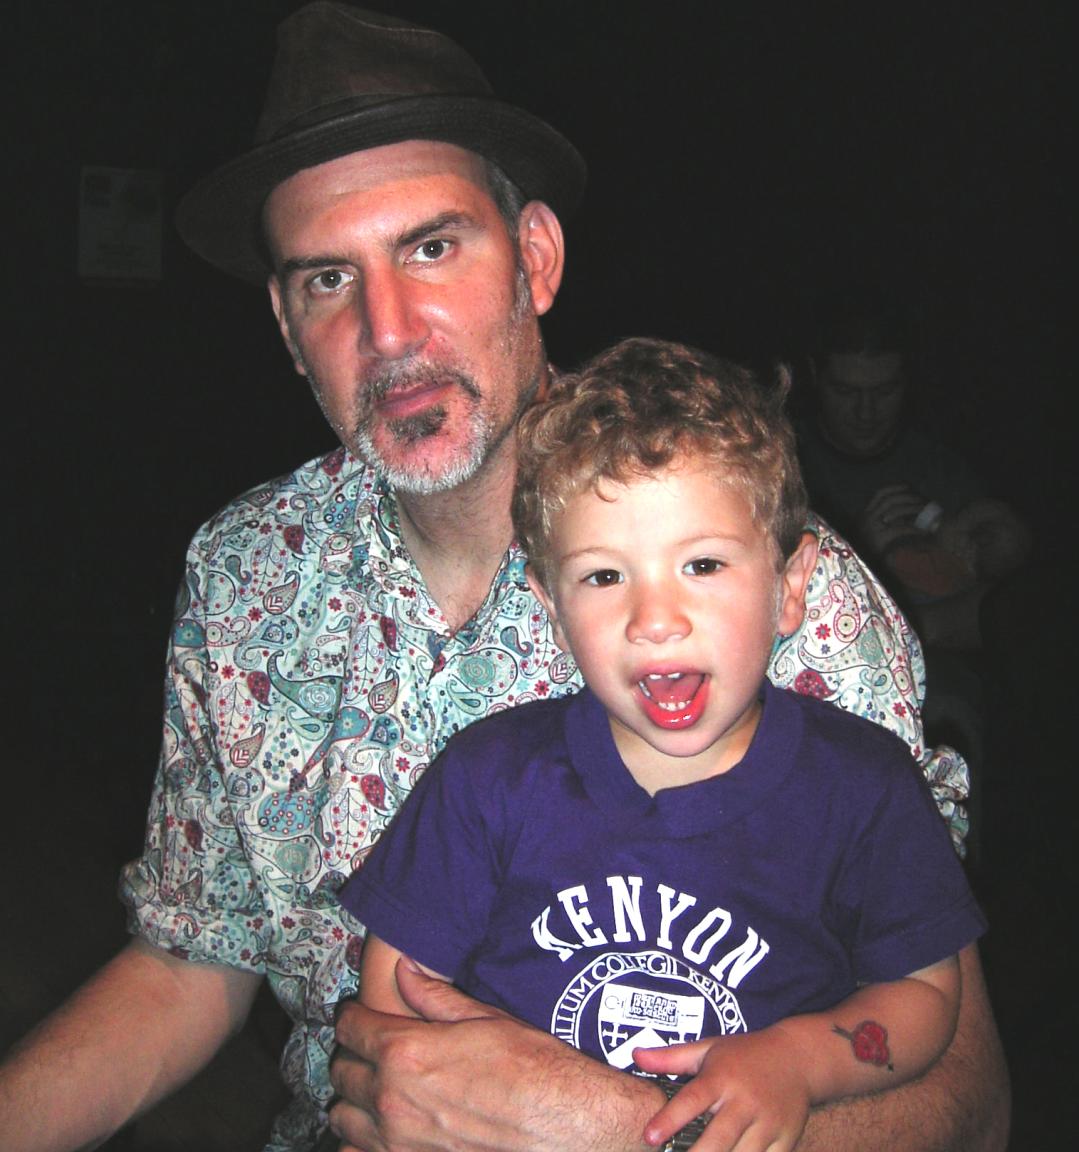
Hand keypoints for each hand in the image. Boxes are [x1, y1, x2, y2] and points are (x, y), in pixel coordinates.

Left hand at [329, 958, 657, 1151]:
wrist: (561, 1122)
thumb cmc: (530, 1066)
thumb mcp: (484, 1017)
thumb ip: (434, 996)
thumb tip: (404, 970)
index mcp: (405, 1052)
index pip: (350, 1027)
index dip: (353, 1015)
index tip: (361, 1013)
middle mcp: (391, 1098)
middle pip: (341, 1073)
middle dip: (352, 1056)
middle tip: (372, 1048)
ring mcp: (397, 1141)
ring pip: (342, 1118)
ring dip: (353, 1099)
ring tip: (375, 1087)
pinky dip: (362, 1140)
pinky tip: (384, 1127)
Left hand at [634, 1030, 810, 1151]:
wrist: (798, 1058)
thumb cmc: (744, 1056)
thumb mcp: (708, 1049)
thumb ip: (671, 1058)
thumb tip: (634, 1055)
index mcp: (722, 1077)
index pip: (692, 1100)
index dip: (670, 1120)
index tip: (650, 1136)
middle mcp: (745, 1100)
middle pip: (718, 1138)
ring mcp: (768, 1122)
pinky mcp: (786, 1139)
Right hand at [858, 484, 927, 555]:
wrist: (860, 567)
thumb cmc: (868, 551)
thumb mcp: (871, 531)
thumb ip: (882, 520)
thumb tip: (902, 512)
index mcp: (864, 514)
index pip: (879, 494)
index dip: (894, 488)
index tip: (908, 486)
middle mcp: (866, 518)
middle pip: (890, 499)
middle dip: (907, 497)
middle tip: (921, 499)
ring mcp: (872, 527)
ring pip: (895, 510)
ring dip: (912, 509)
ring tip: (924, 513)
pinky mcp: (879, 538)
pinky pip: (900, 529)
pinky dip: (913, 528)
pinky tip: (922, 531)